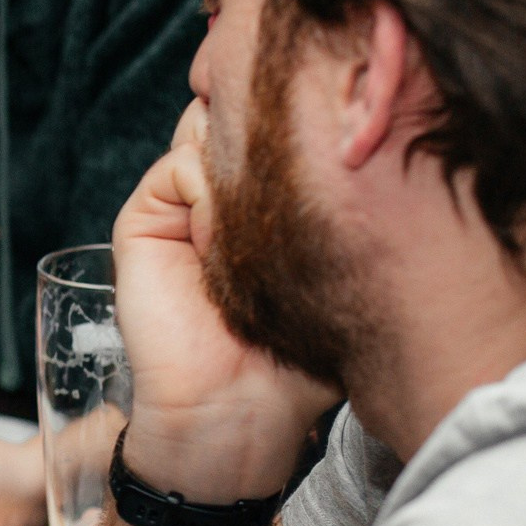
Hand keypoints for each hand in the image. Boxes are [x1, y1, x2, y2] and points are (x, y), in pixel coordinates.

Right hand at [113, 101, 338, 497]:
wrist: (237, 409)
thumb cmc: (297, 353)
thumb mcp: (334, 270)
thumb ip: (342, 207)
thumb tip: (380, 141)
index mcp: (261, 205)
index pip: (277, 130)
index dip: (303, 121)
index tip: (337, 135)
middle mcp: (217, 195)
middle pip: (238, 116)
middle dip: (271, 129)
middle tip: (301, 172)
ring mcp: (178, 203)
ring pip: (208, 130)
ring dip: (242, 167)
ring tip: (263, 228)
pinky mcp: (146, 217)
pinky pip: (181, 166)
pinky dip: (209, 194)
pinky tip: (223, 242)